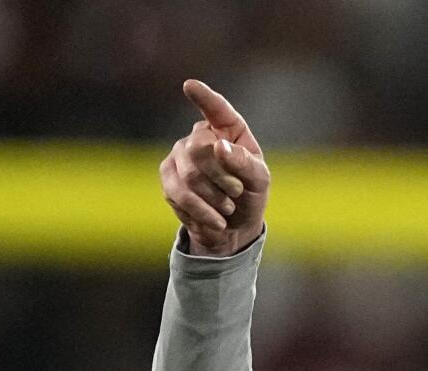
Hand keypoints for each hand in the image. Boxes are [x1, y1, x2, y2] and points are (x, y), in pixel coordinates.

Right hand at [160, 79, 269, 256]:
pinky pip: (180, 194)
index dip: (204, 97)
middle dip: (221, 176)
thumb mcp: (259, 181)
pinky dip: (202, 211)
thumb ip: (246, 163)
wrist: (233, 227)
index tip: (190, 86)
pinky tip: (215, 219)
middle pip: (200, 148)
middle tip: (236, 191)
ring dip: (214, 197)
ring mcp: (179, 155)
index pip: (216, 108)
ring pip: (190, 174)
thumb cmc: (250, 195)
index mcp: (228, 129)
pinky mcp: (167, 178)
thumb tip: (220, 147)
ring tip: (227, 207)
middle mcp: (199, 136)